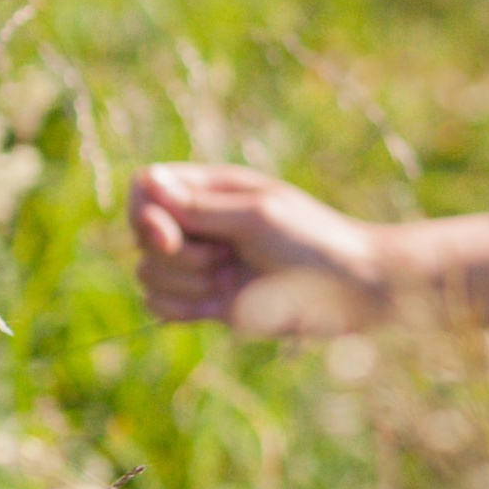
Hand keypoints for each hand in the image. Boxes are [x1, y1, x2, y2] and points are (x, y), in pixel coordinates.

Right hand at [127, 163, 390, 336]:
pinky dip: (180, 308)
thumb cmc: (313, 241)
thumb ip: (200, 206)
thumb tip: (146, 180)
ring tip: (230, 278)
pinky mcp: (206, 302)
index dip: (143, 213)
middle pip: (140, 234)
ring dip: (184, 282)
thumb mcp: (258, 216)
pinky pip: (159, 306)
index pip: (145, 188)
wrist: (348, 291)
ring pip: (147, 273)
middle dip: (175, 253)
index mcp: (212, 188)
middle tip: (224, 257)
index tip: (167, 235)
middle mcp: (200, 223)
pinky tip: (216, 305)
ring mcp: (201, 264)